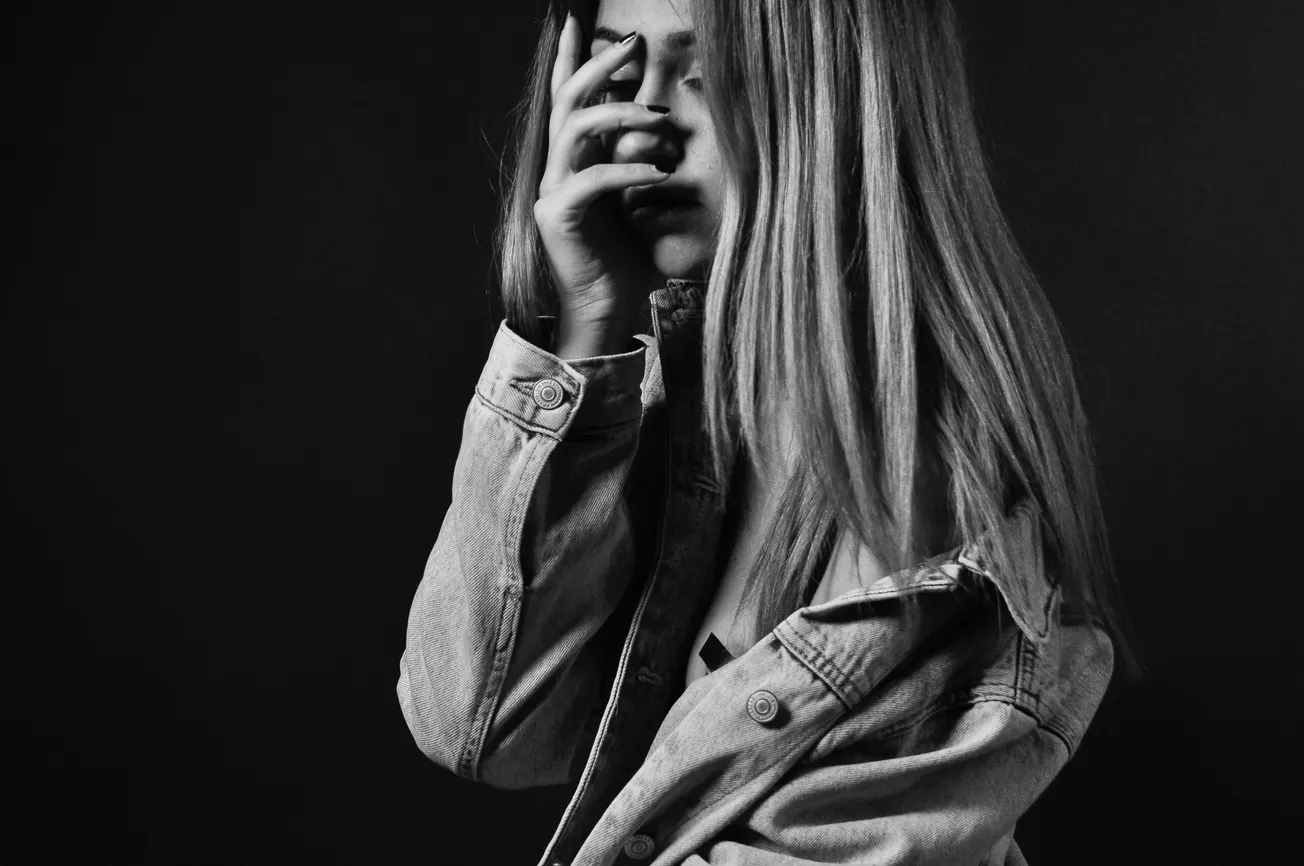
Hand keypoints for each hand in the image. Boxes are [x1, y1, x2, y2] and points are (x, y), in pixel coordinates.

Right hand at [534, 14, 671, 329]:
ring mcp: (552, 191)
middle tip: (632, 45)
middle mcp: (558, 170)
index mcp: (575, 162)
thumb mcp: (645, 203)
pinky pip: (591, 179)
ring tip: (660, 120)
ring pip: (574, 128)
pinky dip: (628, 170)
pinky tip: (661, 172)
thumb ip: (646, 161)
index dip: (573, 61)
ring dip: (619, 114)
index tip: (587, 25)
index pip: (570, 101)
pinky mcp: (557, 216)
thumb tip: (669, 124)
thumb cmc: (632, 260)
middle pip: (567, 100)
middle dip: (598, 66)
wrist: (611, 310)